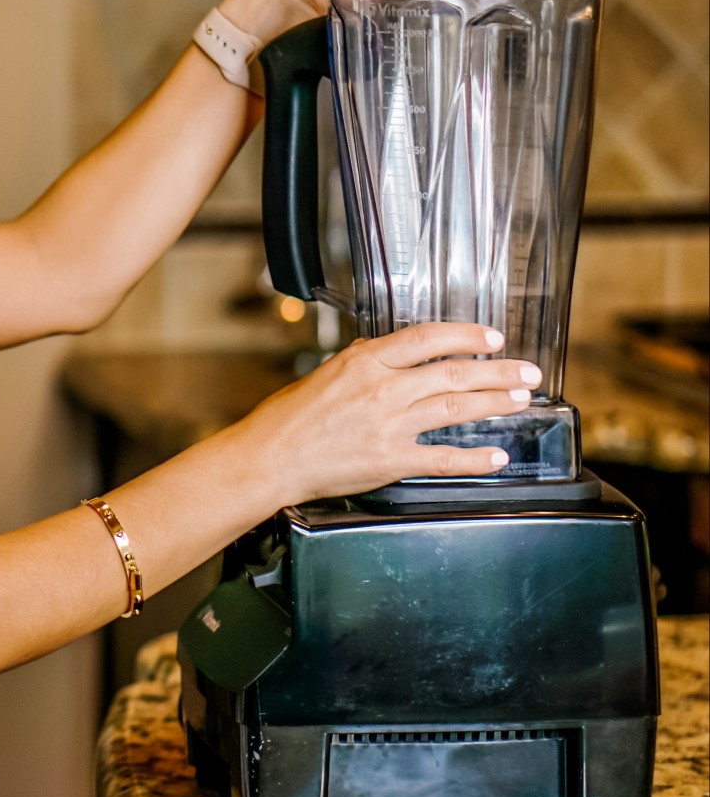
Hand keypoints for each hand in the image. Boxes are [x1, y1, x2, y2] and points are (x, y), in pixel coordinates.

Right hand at [246, 322, 541, 506]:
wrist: (270, 459)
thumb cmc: (288, 419)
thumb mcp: (325, 373)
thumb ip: (362, 363)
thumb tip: (385, 352)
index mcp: (364, 361)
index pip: (427, 338)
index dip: (466, 336)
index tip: (492, 338)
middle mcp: (382, 389)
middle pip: (453, 373)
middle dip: (497, 371)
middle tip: (527, 371)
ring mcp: (389, 425)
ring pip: (455, 409)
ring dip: (495, 403)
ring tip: (520, 399)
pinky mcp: (391, 461)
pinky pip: (443, 457)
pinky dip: (475, 458)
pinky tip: (496, 455)